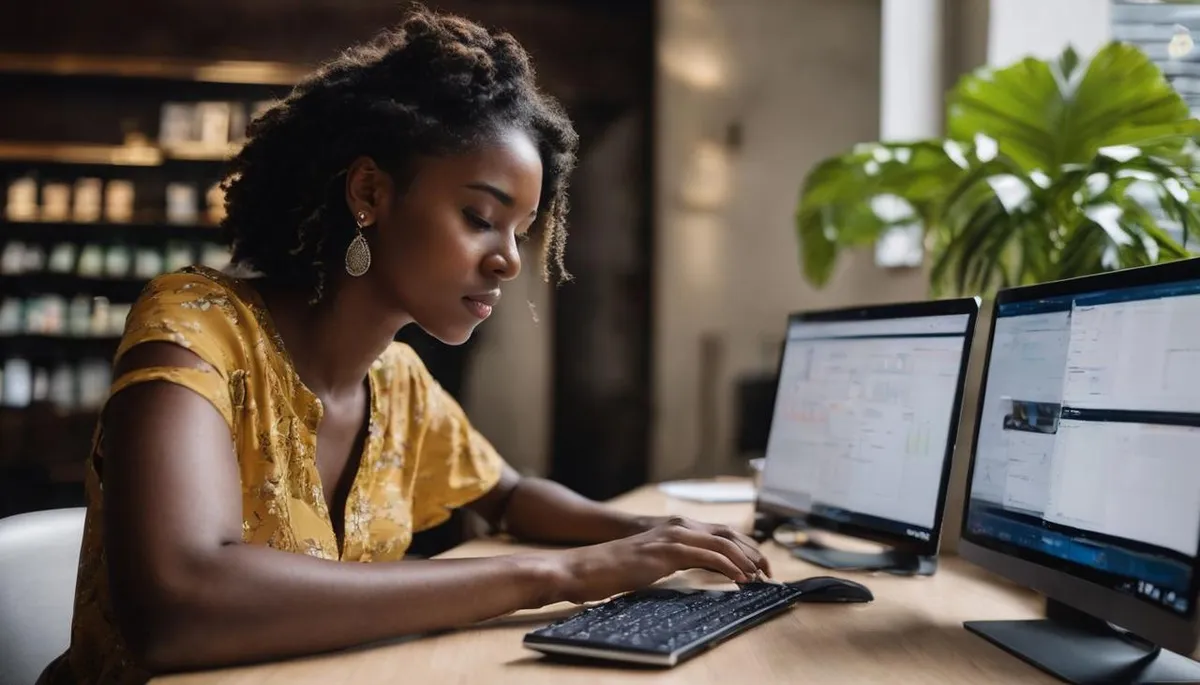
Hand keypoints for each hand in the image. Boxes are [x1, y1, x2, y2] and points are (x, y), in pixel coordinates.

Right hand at [548, 516, 772, 603]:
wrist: (585, 567)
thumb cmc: (613, 569)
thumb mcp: (651, 562)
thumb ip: (674, 560)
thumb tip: (696, 571)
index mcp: (675, 528)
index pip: (719, 533)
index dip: (743, 547)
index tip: (758, 565)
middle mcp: (678, 527)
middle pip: (728, 534)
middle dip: (752, 551)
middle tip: (768, 571)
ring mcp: (673, 536)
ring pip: (723, 543)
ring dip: (746, 559)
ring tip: (760, 576)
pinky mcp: (668, 551)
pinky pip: (709, 556)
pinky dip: (729, 566)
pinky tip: (740, 578)